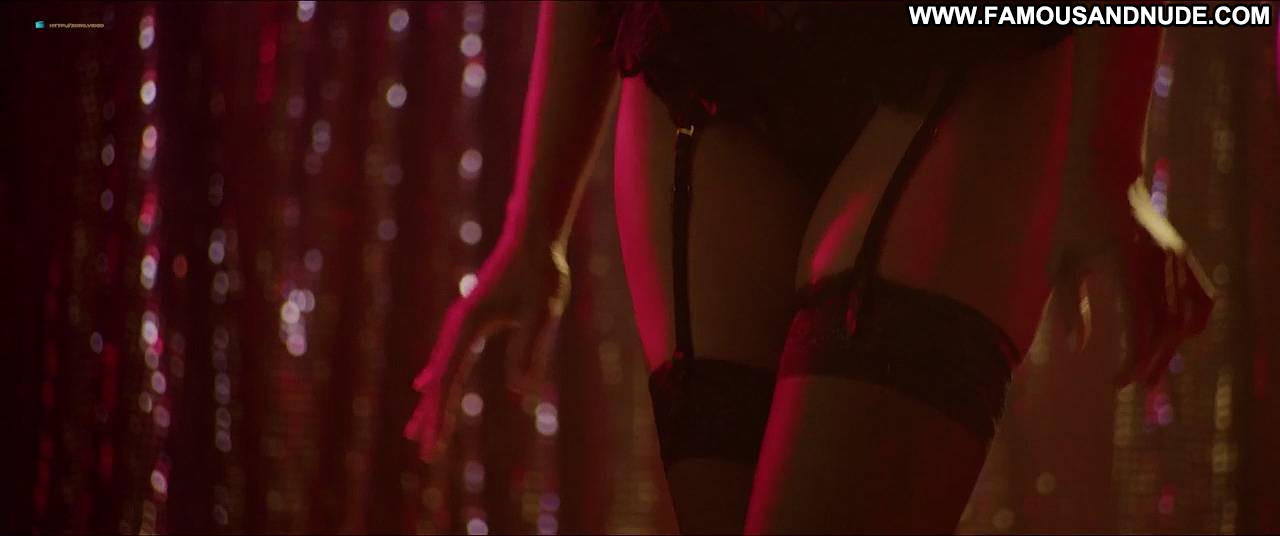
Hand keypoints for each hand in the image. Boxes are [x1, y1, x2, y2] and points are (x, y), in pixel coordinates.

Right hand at [403, 236, 569, 462]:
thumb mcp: (542, 313)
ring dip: (430, 400)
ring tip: (416, 429)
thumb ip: (531, 348)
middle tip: (424, 452)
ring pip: (440, 369)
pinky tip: (424, 384)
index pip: (450, 381)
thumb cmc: (541, 273)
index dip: (441, 415)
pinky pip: (447, 355)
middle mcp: (458, 325)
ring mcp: (462, 321)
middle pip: (439, 381)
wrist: (533, 237)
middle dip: (432, 417)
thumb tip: (521, 390)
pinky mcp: (471, 317)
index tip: (434, 445)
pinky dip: (436, 375)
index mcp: (469, 327)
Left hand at [1051, 180, 1215, 387]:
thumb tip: (1077, 349)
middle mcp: (1160, 266)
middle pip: (1169, 331)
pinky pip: (1201, 298)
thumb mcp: (1061, 261)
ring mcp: (1177, 260)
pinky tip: (1176, 338)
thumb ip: (1067, 306)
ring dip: (1172, 348)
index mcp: (1128, 268)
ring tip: (1150, 369)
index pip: (1141, 329)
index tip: (1115, 382)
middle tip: (1129, 383)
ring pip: (1189, 318)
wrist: (1107, 169)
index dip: (1132, 362)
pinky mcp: (1183, 256)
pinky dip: (1193, 323)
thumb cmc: (1075, 216)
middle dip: (1152, 363)